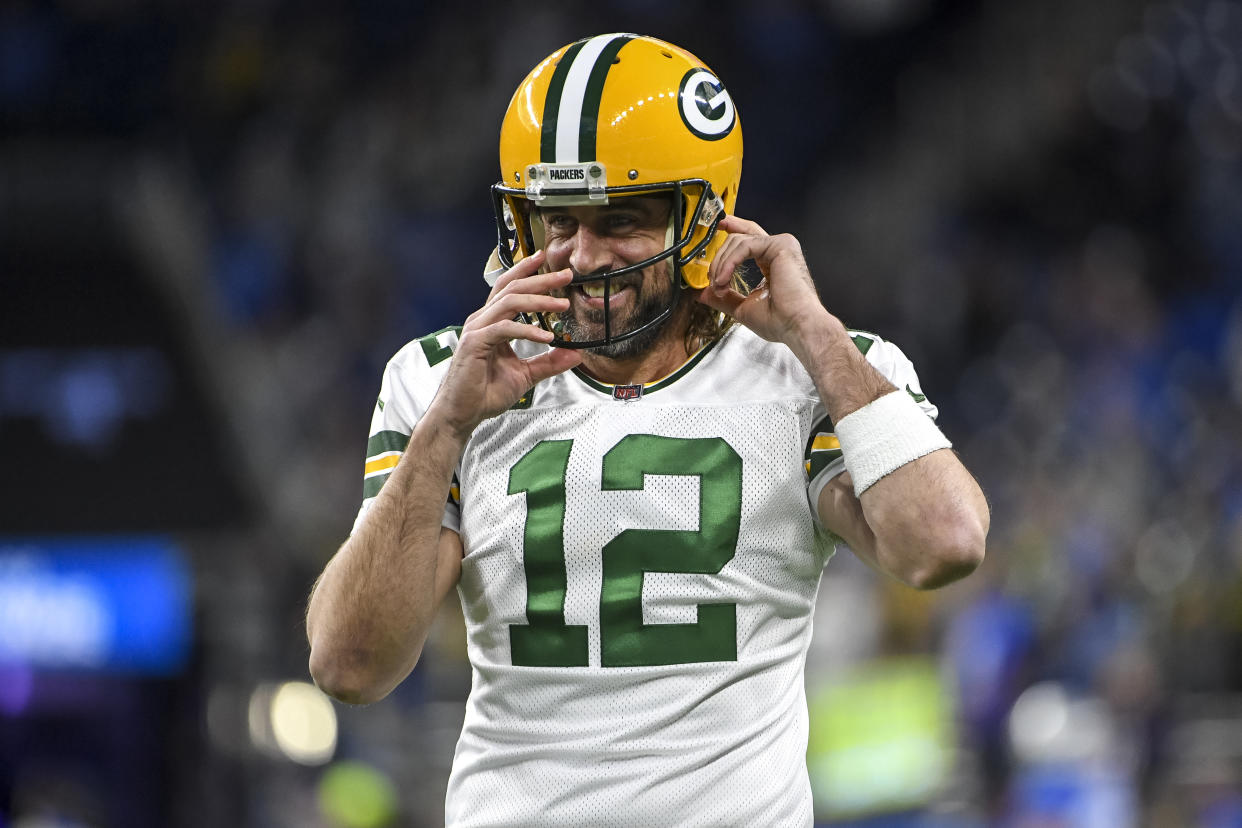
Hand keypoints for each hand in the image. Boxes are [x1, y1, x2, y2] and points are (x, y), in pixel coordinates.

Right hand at [430, 251, 582, 440]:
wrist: (462, 414)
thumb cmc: (485, 393)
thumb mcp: (525, 375)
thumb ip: (548, 363)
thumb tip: (575, 354)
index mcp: (492, 322)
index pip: (510, 289)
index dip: (528, 272)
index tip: (547, 260)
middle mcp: (483, 320)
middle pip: (512, 288)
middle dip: (540, 279)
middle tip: (565, 274)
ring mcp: (477, 330)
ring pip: (509, 302)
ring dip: (538, 301)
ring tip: (562, 303)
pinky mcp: (474, 344)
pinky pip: (504, 329)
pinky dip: (527, 330)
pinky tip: (545, 336)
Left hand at [696, 215, 833, 351]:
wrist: (796, 326)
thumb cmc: (780, 321)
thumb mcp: (742, 307)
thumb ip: (723, 297)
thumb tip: (703, 293)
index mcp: (772, 263)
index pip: (748, 241)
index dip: (730, 234)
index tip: (713, 234)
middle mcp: (778, 250)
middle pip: (742, 234)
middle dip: (719, 247)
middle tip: (708, 270)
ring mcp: (781, 245)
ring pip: (738, 241)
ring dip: (721, 265)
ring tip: (719, 286)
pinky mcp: (781, 245)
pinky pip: (744, 246)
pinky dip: (728, 263)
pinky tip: (723, 279)